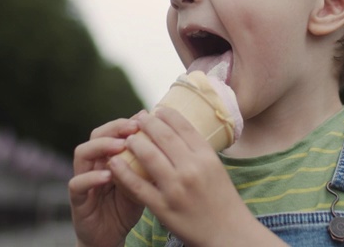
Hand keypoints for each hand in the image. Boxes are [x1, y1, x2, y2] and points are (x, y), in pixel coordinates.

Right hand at [69, 115, 144, 246]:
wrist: (110, 236)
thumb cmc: (128, 206)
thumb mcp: (143, 182)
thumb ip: (149, 164)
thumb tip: (173, 141)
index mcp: (109, 155)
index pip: (114, 129)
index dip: (127, 121)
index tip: (145, 116)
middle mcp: (94, 162)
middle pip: (96, 134)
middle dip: (114, 128)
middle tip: (133, 127)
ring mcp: (83, 179)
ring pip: (82, 153)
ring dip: (101, 147)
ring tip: (119, 146)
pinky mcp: (78, 199)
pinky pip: (77, 184)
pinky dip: (91, 177)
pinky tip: (107, 175)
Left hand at [108, 108, 283, 245]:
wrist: (228, 233)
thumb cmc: (222, 200)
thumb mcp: (216, 169)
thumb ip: (198, 151)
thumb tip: (179, 131)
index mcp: (207, 157)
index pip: (184, 127)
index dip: (167, 115)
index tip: (157, 110)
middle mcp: (192, 169)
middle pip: (164, 137)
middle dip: (147, 124)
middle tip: (138, 118)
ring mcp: (176, 188)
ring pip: (148, 156)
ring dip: (134, 143)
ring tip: (127, 138)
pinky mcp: (163, 207)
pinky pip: (138, 185)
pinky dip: (124, 171)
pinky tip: (115, 162)